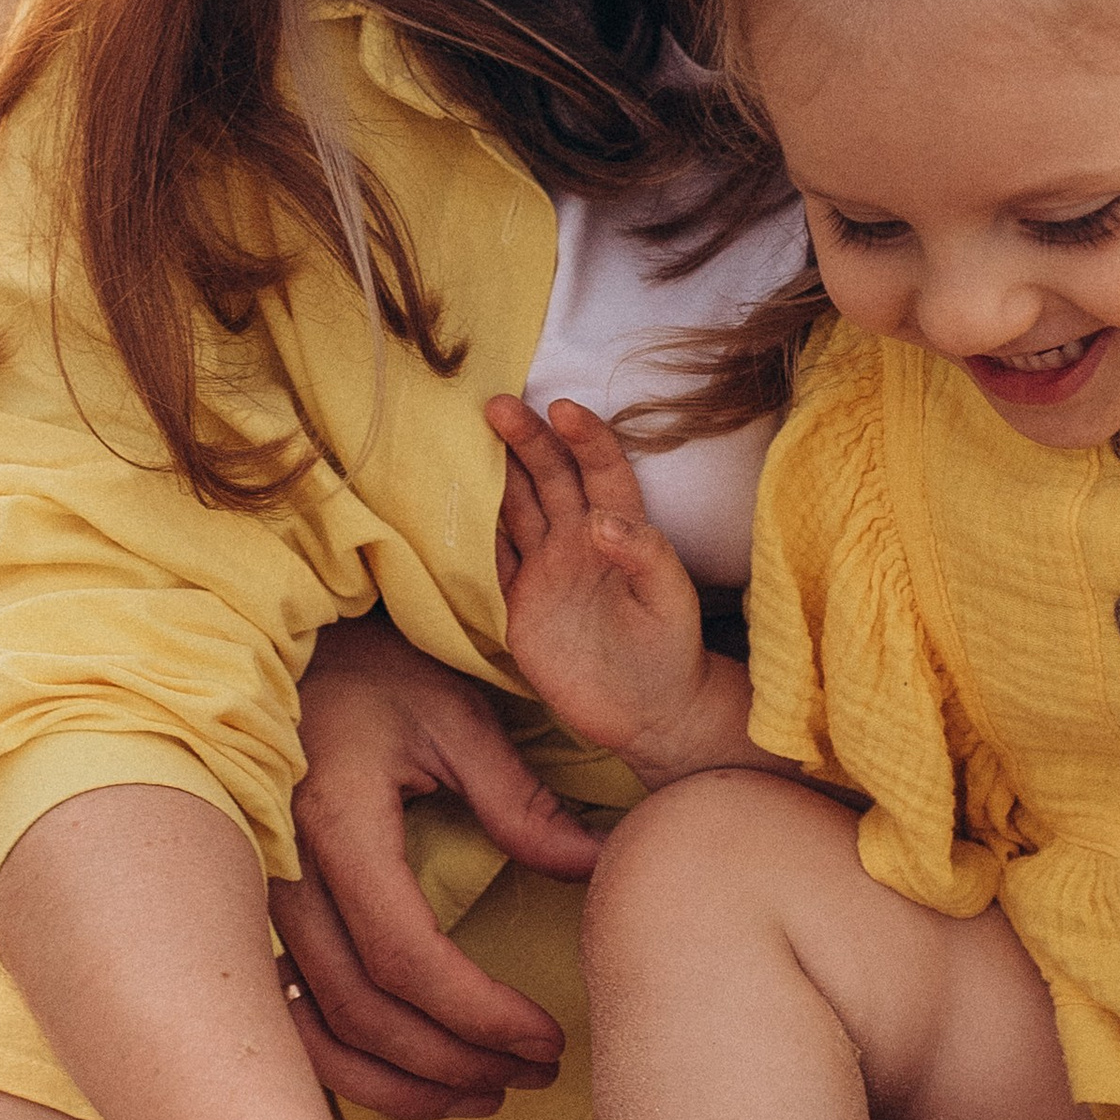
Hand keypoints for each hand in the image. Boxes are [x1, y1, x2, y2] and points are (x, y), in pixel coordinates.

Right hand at [273, 613, 593, 1119]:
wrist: (272, 650)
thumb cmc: (372, 673)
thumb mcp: (454, 717)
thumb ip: (518, 800)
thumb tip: (598, 867)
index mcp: (336, 823)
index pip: (408, 957)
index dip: (480, 1014)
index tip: (547, 1038)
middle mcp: (282, 875)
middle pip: (364, 1010)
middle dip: (455, 1060)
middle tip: (535, 1071)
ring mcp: (257, 902)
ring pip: (318, 1030)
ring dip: (402, 1081)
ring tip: (486, 1091)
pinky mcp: (252, 916)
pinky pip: (288, 1018)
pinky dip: (346, 1064)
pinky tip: (408, 1077)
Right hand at [487, 395, 744, 781]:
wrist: (648, 716)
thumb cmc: (671, 654)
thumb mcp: (670, 603)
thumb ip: (643, 556)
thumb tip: (598, 522)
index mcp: (621, 531)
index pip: (603, 471)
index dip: (585, 438)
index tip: (562, 408)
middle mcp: (579, 541)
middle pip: (549, 477)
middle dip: (525, 438)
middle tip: (495, 403)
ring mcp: (547, 570)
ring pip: (516, 507)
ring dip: (494, 472)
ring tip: (462, 435)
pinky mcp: (520, 603)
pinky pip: (491, 557)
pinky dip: (471, 531)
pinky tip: (448, 502)